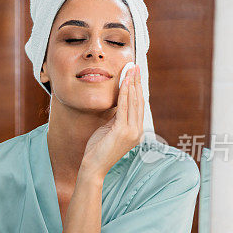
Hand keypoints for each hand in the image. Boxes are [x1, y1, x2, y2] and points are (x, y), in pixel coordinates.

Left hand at [80, 65, 144, 180]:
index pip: (139, 105)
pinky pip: (124, 108)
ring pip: (133, 102)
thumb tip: (118, 102)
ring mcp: (132, 132)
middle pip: (139, 101)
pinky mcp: (122, 132)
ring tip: (131, 69)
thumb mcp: (109, 129)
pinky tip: (124, 82)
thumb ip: (116, 117)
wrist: (93, 166)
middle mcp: (137, 131)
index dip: (138, 88)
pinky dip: (124, 93)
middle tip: (136, 66)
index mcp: (136, 131)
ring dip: (132, 84)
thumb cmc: (98, 149)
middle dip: (137, 82)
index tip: (135, 74)